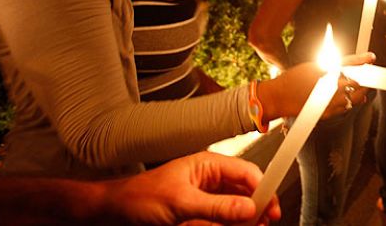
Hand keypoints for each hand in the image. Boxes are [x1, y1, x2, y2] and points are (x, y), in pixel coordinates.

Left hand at [104, 151, 280, 224]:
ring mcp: (206, 199)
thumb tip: (248, 208)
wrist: (114, 213)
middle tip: (263, 223)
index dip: (263, 189)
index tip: (271, 208)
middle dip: (256, 208)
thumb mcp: (181, 202)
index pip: (246, 173)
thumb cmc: (140, 198)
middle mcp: (211, 181)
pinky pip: (221, 221)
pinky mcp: (200, 216)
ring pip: (236, 210)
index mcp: (209, 166)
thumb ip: (217, 206)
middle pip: (245, 193)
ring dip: (242, 221)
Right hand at [259, 54, 373, 119]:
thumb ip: (332, 67)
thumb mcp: (313, 66)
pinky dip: (353, 101)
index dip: (363, 61)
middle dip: (365, 77)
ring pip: (355, 96)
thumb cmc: (293, 79)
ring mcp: (330, 101)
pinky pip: (347, 107)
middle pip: (357, 82)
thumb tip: (349, 67)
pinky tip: (357, 98)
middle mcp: (330, 87)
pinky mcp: (329, 112)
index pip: (351, 65)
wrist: (279, 98)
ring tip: (363, 85)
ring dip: (361, 90)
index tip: (371, 58)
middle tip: (369, 73)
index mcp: (326, 71)